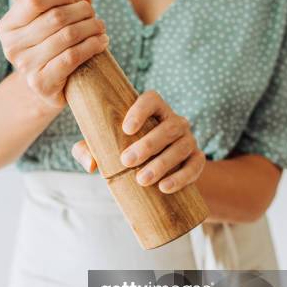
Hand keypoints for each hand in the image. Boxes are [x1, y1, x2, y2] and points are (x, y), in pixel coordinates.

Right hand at [0, 0, 108, 106]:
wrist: (47, 91)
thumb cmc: (51, 50)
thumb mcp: (50, 25)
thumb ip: (63, 2)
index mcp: (7, 27)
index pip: (34, 0)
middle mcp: (11, 47)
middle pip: (55, 17)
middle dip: (81, 11)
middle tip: (94, 14)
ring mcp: (25, 67)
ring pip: (67, 36)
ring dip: (91, 27)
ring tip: (101, 27)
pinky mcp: (42, 84)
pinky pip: (71, 57)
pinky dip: (91, 46)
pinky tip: (101, 42)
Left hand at [72, 90, 205, 192]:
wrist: (156, 173)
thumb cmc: (125, 152)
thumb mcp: (105, 148)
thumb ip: (89, 150)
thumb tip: (91, 165)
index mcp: (154, 111)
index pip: (151, 100)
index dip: (141, 110)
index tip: (126, 129)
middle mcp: (175, 122)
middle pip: (169, 127)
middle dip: (148, 144)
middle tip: (127, 161)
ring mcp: (188, 140)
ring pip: (181, 146)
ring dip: (162, 163)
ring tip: (142, 180)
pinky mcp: (197, 159)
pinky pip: (196, 166)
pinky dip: (181, 177)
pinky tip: (165, 187)